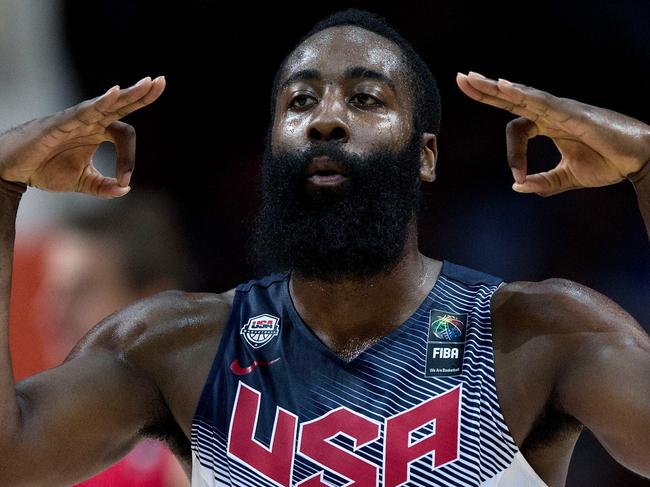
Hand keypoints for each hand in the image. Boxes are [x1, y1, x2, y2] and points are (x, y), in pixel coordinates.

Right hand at [0, 76, 165, 198]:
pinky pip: (83, 110)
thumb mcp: (82, 182)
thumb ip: (104, 187)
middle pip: (120, 104)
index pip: (124, 134)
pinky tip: (115, 93)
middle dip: (141, 94)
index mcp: (97, 131)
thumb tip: (126, 190)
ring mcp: (75, 119)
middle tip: (161, 82)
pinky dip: (99, 102)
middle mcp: (89, 120)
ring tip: (149, 83)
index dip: (129, 159)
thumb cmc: (45, 169)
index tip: (125, 181)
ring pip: (106, 103)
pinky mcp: (60, 122)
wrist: (12, 170)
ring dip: (128, 94)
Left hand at [456, 71, 649, 195]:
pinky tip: (504, 87)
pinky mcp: (572, 112)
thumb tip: (517, 187)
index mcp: (549, 124)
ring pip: (522, 95)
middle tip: (461, 78)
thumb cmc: (608, 162)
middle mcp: (552, 112)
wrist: (639, 160)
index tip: (518, 177)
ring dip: (496, 88)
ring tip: (472, 80)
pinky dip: (522, 94)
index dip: (513, 155)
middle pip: (512, 98)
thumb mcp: (568, 178)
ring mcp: (561, 109)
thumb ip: (544, 183)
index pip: (516, 128)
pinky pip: (542, 101)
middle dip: (486, 90)